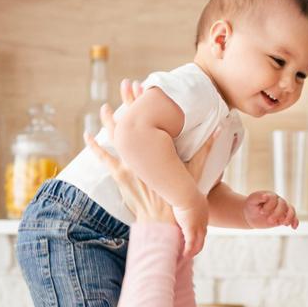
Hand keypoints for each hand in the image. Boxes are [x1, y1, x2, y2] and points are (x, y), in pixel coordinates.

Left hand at [83, 79, 216, 253]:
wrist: (164, 222)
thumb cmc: (180, 198)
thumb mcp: (198, 172)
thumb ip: (206, 150)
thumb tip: (219, 130)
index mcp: (160, 149)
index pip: (152, 118)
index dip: (147, 101)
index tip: (145, 85)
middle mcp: (143, 154)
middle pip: (133, 121)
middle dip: (130, 101)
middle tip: (127, 84)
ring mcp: (129, 164)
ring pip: (116, 136)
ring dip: (111, 119)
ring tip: (106, 106)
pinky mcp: (120, 176)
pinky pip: (104, 159)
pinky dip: (95, 147)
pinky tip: (88, 136)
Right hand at [173, 194, 208, 256]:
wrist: (185, 192)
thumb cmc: (183, 190)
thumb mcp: (185, 195)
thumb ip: (182, 198)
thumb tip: (175, 193)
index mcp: (203, 211)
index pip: (202, 225)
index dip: (198, 232)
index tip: (193, 237)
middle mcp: (203, 221)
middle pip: (203, 236)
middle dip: (198, 244)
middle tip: (192, 251)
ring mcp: (198, 226)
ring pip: (199, 243)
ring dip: (194, 251)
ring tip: (188, 256)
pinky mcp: (191, 230)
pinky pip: (191, 244)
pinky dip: (188, 251)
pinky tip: (184, 256)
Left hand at [244, 191, 298, 229]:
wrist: (251, 215)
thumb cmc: (251, 206)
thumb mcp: (251, 200)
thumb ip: (258, 197)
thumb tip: (265, 196)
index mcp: (271, 195)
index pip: (274, 198)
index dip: (269, 206)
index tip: (262, 212)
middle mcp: (278, 201)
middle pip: (283, 205)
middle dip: (277, 213)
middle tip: (269, 220)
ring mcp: (282, 209)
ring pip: (291, 210)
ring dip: (289, 217)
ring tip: (284, 224)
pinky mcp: (284, 217)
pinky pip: (293, 218)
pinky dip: (295, 222)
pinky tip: (293, 227)